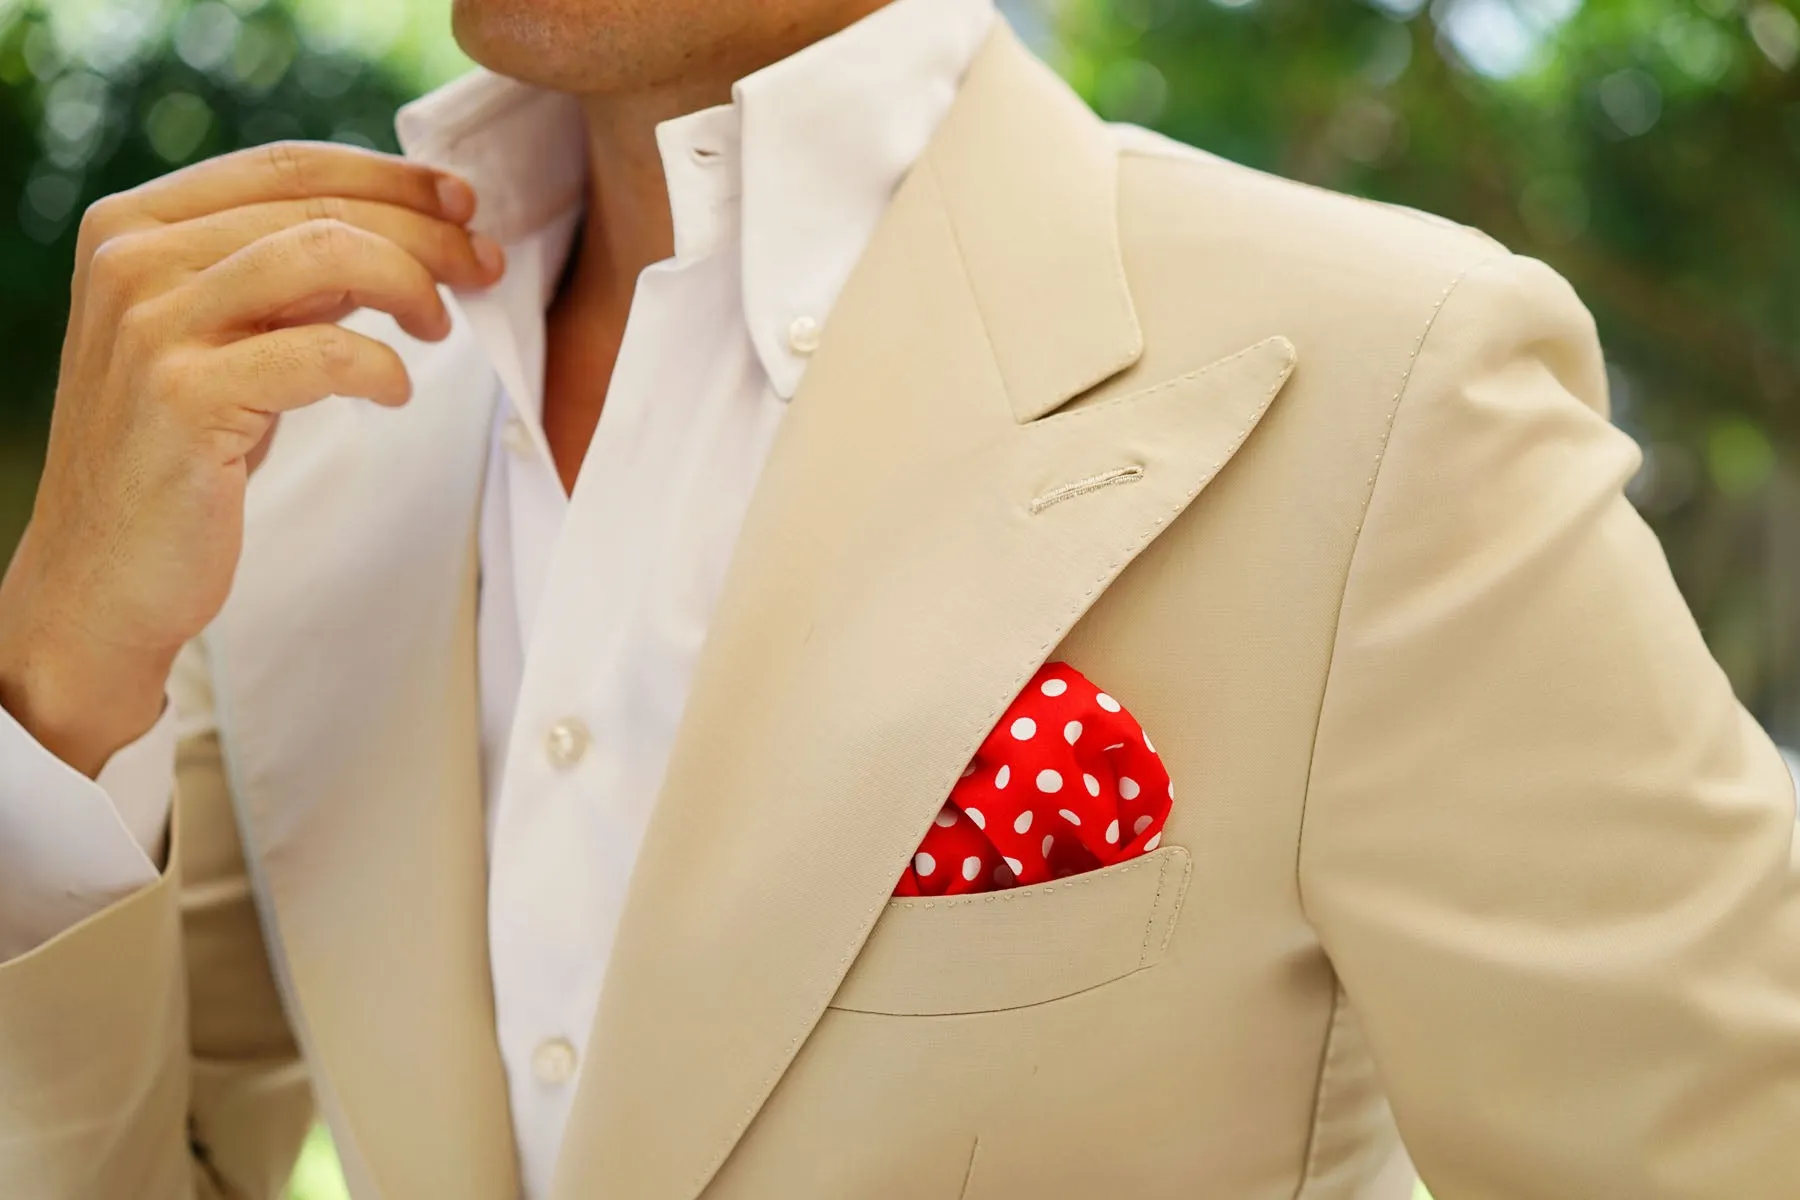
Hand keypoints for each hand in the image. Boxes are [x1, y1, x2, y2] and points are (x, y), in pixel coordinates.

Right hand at [0, 141, 504, 777]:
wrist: (102, 577)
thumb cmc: (180, 457)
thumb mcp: (230, 342)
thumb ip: (290, 281)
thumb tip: (401, 230)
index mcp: (134, 225)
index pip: (286, 166)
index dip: (389, 177)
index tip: (463, 203)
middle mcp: (131, 259)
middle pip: (317, 207)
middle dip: (424, 231)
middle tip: (485, 266)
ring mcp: (151, 325)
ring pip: (325, 255)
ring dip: (411, 284)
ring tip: (440, 329)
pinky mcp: (184, 397)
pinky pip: (322, 353)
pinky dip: (382, 367)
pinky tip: (396, 392)